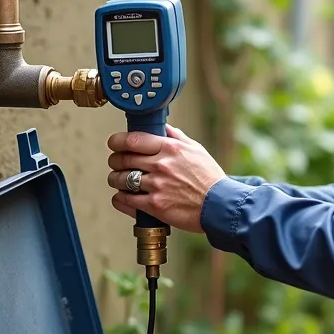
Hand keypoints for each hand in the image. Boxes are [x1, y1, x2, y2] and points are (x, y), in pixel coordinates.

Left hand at [107, 124, 226, 233]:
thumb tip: (164, 127)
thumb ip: (177, 137)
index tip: (114, 143)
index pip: (133, 139)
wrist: (220, 205)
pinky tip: (122, 197)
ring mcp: (157, 186)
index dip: (117, 141)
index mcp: (170, 148)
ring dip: (115, 179)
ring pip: (120, 179)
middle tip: (116, 163)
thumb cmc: (210, 178)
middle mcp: (161, 165)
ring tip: (118, 180)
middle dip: (115, 161)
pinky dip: (119, 198)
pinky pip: (126, 200)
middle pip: (122, 159)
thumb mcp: (196, 150)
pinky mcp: (155, 206)